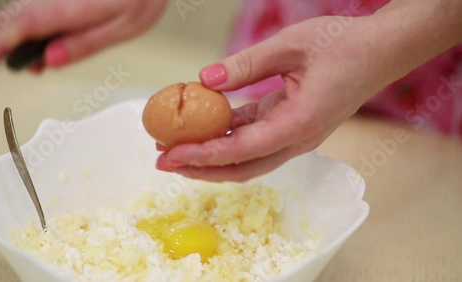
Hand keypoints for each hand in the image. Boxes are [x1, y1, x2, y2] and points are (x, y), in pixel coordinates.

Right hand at [0, 0, 165, 72]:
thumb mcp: (122, 29)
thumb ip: (85, 45)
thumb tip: (52, 60)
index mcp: (69, 8)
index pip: (20, 27)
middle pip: (13, 18)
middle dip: (12, 46)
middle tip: (33, 67)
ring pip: (23, 12)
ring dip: (25, 36)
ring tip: (48, 55)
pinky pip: (37, 6)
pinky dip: (37, 24)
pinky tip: (54, 36)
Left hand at [155, 0, 461, 181]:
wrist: (378, 52)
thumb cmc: (342, 45)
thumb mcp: (291, 45)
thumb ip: (246, 65)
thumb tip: (203, 80)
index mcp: (300, 123)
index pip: (241, 150)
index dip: (202, 155)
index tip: (170, 155)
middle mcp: (298, 139)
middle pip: (241, 168)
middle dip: (200, 168)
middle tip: (162, 161)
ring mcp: (295, 137)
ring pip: (246, 159)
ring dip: (211, 157)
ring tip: (175, 149)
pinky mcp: (290, 127)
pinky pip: (254, 139)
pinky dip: (226, 139)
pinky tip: (203, 129)